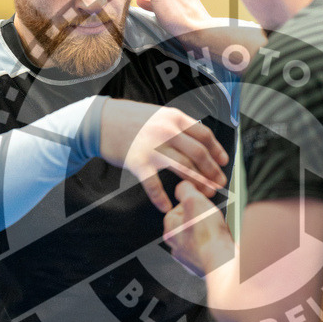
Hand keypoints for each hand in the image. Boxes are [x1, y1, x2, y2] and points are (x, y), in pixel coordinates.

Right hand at [100, 101, 227, 212]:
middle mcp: (166, 131)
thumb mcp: (158, 114)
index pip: (204, 135)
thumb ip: (177, 125)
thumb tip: (198, 140)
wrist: (99, 121)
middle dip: (211, 171)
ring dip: (197, 184)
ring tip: (205, 195)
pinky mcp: (137, 162)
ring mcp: (152, 147)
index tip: (223, 162)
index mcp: (174, 118)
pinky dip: (161, 198)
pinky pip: (153, 185)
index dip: (216, 150)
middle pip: (198, 154)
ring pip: (183, 168)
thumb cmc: (130, 118)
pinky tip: (167, 207)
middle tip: (218, 184)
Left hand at [163, 181, 234, 274]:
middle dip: (202, 217)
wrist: (223, 261)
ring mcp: (191, 258)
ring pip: (200, 237)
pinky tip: (224, 239)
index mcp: (171, 231)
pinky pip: (211, 249)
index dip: (191, 203)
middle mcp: (178, 247)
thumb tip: (183, 187)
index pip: (176, 210)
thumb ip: (185, 190)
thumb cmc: (207, 235)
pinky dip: (218, 243)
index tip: (201, 201)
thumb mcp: (193, 200)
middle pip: (189, 224)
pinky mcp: (205, 264)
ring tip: (220, 227)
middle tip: (212, 214)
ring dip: (211, 230)